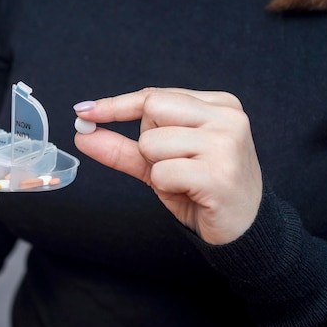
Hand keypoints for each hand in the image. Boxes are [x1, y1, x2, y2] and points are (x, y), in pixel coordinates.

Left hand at [74, 88, 262, 244]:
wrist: (243, 229)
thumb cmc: (202, 190)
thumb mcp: (160, 163)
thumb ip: (123, 147)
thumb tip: (83, 133)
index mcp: (218, 105)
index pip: (154, 96)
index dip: (116, 105)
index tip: (84, 111)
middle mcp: (227, 118)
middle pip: (151, 111)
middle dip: (148, 143)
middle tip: (175, 164)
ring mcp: (226, 143)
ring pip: (151, 143)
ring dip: (157, 169)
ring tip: (186, 180)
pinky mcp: (219, 173)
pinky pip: (161, 172)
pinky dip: (165, 187)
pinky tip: (192, 193)